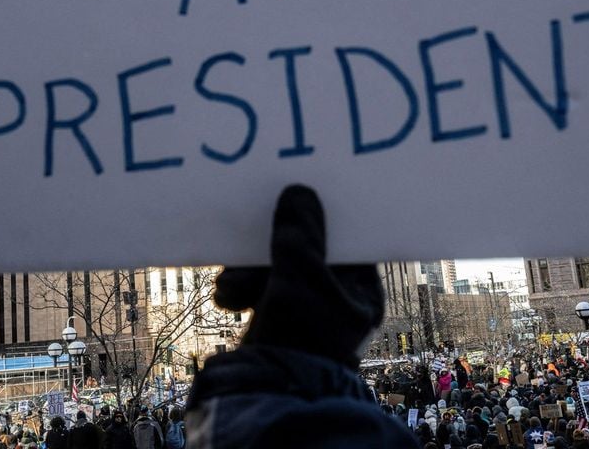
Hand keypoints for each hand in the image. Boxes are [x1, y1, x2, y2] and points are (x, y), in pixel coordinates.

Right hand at [213, 184, 382, 367]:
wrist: (263, 397)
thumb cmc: (295, 337)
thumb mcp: (298, 274)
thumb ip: (298, 232)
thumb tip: (299, 191)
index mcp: (363, 296)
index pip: (345, 244)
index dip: (319, 221)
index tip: (295, 200)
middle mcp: (340, 307)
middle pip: (306, 257)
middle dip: (269, 252)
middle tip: (247, 241)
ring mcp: (309, 319)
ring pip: (278, 275)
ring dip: (248, 274)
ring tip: (228, 284)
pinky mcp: (280, 328)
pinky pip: (262, 296)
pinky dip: (243, 293)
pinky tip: (225, 298)